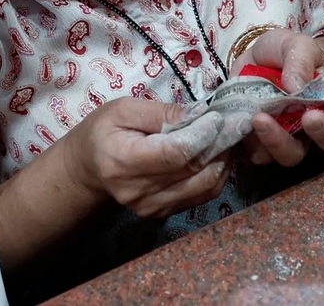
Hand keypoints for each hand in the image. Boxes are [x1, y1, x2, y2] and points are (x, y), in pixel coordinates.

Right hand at [63, 97, 229, 219]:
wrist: (88, 169)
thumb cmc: (103, 132)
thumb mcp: (124, 109)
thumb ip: (162, 112)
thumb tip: (200, 114)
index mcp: (124, 161)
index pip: (175, 154)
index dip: (203, 135)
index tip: (218, 117)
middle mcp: (139, 192)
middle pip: (195, 171)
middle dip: (220, 145)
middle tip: (235, 123)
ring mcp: (152, 208)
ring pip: (206, 187)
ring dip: (223, 161)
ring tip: (226, 137)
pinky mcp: (164, 213)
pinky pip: (202, 195)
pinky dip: (215, 173)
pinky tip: (215, 154)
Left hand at [234, 30, 323, 167]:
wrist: (260, 54)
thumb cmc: (287, 52)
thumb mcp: (297, 45)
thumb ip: (301, 62)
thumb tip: (295, 88)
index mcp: (321, 113)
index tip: (310, 117)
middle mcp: (299, 133)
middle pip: (296, 153)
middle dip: (281, 143)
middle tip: (263, 120)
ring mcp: (272, 138)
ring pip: (268, 155)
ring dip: (256, 140)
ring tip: (249, 116)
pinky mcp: (248, 136)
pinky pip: (244, 148)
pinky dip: (238, 136)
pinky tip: (233, 119)